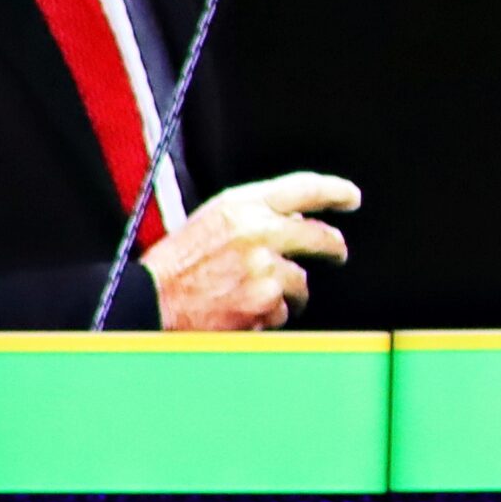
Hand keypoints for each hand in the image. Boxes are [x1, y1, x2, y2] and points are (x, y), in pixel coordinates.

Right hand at [138, 172, 361, 330]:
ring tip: (253, 294)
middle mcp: (258, 232)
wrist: (149, 302)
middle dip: (333, 247)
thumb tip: (298, 221)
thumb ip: (253, 216)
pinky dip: (268, 314)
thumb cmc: (176, 264)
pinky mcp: (265, 302)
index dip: (335, 191)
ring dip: (288, 291)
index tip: (351, 197)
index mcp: (240, 205)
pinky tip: (240, 310)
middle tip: (337, 253)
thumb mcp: (211, 222)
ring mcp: (264, 269)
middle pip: (321, 236)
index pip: (304, 187)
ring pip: (301, 281)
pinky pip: (283, 310)